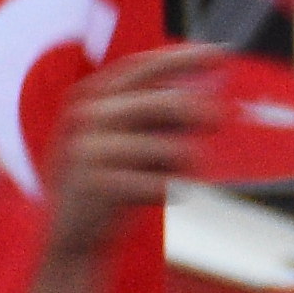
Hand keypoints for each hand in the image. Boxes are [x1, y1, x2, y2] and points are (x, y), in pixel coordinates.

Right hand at [42, 43, 222, 267]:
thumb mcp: (128, 140)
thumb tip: (210, 95)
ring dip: (185, 163)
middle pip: (162, 104)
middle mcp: (88, 117)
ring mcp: (90, 150)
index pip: (140, 67)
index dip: (180, 58)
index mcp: (91, 98)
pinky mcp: (98, 185)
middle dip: (199, 111)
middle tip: (221, 119)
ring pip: (168, 148)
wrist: (72, 238)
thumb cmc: (111, 183)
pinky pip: (159, 184)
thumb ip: (159, 115)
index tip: (218, 53)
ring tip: (178, 174)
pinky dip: (170, 190)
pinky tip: (162, 195)